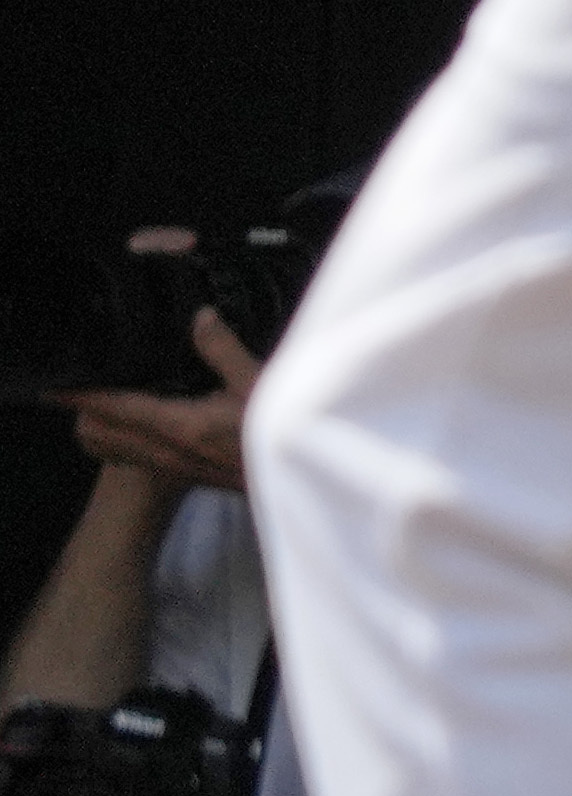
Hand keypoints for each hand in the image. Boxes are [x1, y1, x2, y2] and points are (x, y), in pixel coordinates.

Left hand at [68, 296, 261, 499]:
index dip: (80, 394)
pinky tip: (130, 422)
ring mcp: (168, 464)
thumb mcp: (260, 383)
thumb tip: (199, 316)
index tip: (53, 385)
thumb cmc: (279, 434)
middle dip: (81, 409)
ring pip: (110, 447)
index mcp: (179, 424)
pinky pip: (128, 455)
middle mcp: (165, 448)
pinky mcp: (178, 470)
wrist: (294, 478)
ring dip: (95, 425)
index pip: (115, 407)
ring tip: (94, 400)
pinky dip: (115, 438)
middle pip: (100, 431)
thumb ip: (224, 349)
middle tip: (74, 383)